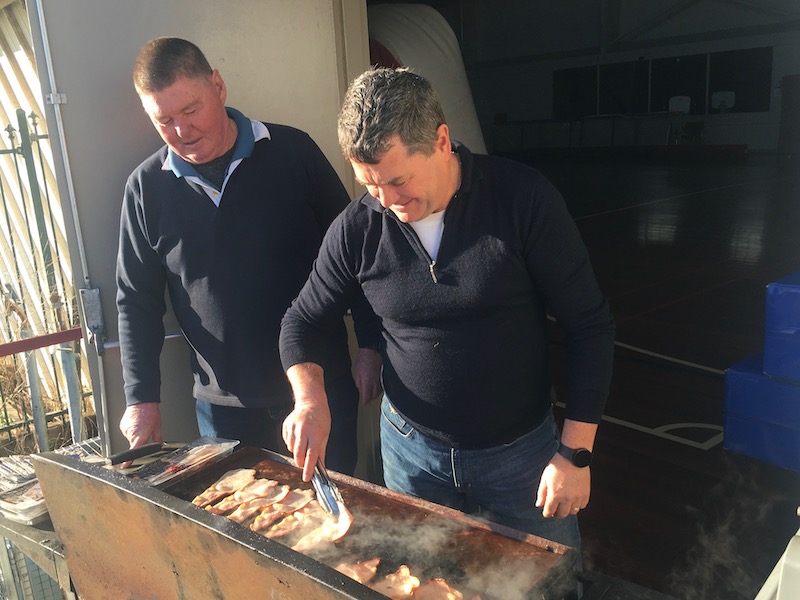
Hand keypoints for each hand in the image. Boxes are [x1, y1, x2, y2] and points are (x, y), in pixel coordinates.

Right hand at [119, 403, 162, 467]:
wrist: (142, 401)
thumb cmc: (150, 413)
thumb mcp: (158, 427)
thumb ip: (158, 439)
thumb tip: (159, 446)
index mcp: (140, 435)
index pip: (134, 451)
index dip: (129, 460)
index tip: (125, 465)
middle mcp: (131, 433)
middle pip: (134, 445)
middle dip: (139, 442)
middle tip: (145, 432)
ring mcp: (125, 430)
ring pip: (131, 438)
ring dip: (136, 436)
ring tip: (141, 426)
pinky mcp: (122, 426)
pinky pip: (128, 433)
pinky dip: (132, 431)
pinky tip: (137, 424)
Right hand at [283, 363, 330, 481]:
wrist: (311, 402)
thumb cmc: (321, 418)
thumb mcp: (325, 434)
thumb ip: (321, 451)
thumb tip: (320, 467)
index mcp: (315, 433)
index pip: (311, 455)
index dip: (309, 468)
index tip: (307, 478)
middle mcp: (303, 431)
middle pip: (298, 454)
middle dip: (301, 462)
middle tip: (304, 463)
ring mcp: (293, 428)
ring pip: (291, 449)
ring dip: (296, 452)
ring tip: (303, 442)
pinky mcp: (286, 426)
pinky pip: (287, 442)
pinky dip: (292, 443)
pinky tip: (298, 436)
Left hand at [353, 348, 382, 403]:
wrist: (373, 349)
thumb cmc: (363, 359)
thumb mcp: (356, 371)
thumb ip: (358, 383)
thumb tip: (361, 390)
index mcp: (366, 381)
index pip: (367, 396)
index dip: (366, 400)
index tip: (365, 401)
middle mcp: (374, 382)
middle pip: (374, 396)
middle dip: (371, 397)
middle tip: (368, 396)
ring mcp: (380, 379)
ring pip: (380, 391)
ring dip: (376, 392)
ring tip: (373, 391)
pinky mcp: (385, 376)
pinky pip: (383, 385)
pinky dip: (380, 387)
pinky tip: (378, 385)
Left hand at [535, 453, 590, 517]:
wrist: (572, 457)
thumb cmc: (557, 467)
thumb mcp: (545, 478)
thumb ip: (541, 493)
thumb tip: (538, 505)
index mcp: (555, 495)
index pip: (549, 512)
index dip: (546, 513)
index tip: (546, 511)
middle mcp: (567, 499)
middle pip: (562, 515)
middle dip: (557, 514)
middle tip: (555, 510)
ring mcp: (577, 497)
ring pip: (573, 512)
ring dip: (567, 510)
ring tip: (564, 504)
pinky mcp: (585, 494)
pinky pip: (582, 506)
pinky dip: (577, 505)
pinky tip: (573, 499)